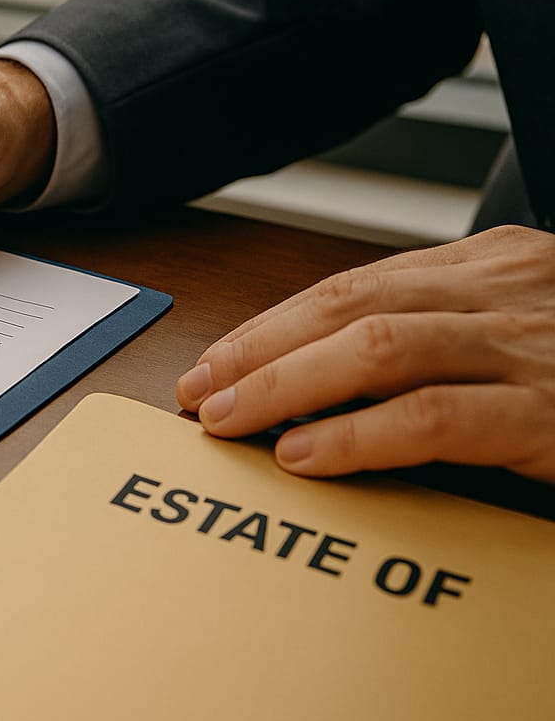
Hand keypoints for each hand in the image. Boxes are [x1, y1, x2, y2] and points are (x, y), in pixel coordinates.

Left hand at [176, 225, 554, 483]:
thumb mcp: (526, 328)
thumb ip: (442, 333)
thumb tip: (331, 373)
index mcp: (491, 266)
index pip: (355, 285)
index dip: (273, 325)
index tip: (217, 361)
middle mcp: (501, 291)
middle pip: (350, 306)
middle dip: (260, 350)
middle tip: (201, 391)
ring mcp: (524, 347)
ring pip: (375, 348)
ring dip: (285, 386)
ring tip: (231, 422)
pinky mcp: (547, 414)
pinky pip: (431, 416)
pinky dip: (356, 435)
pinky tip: (307, 454)